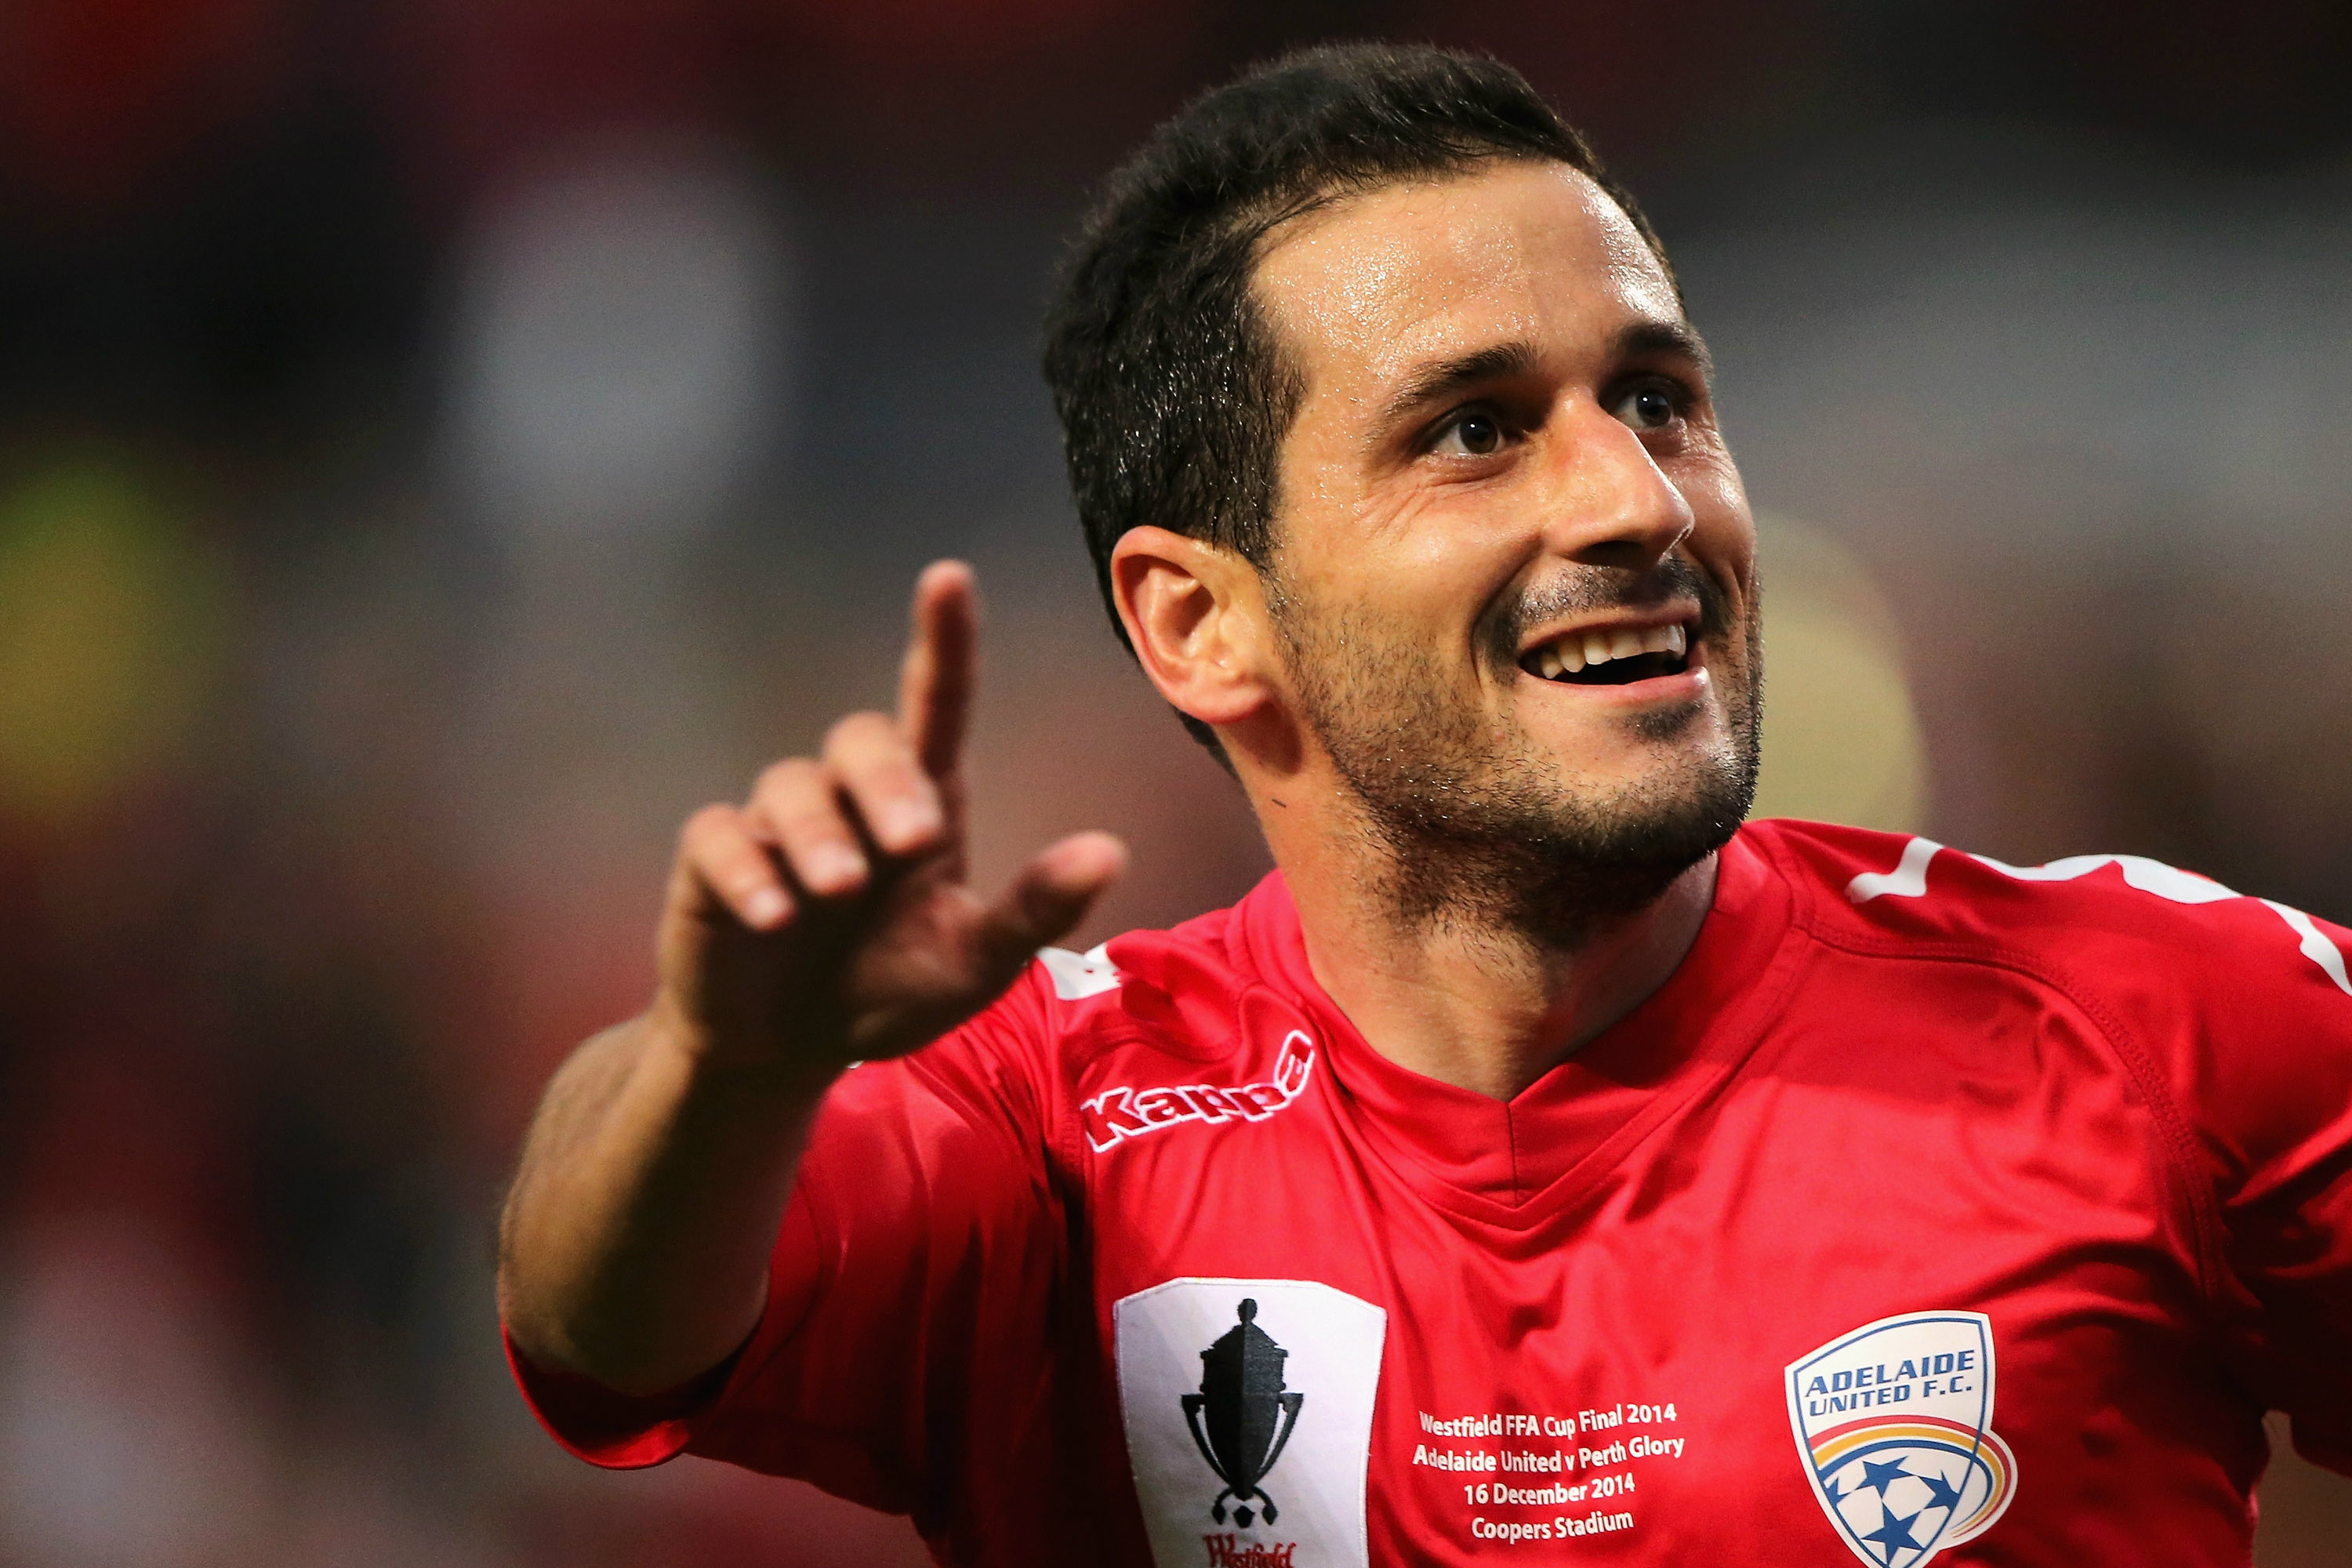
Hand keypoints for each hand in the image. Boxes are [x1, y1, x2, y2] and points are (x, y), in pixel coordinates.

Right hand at [651, 561, 1126, 1075]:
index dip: (942, 639)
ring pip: (792, 785)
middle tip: (913, 842)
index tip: (949, 577)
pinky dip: (748, 871)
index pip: (936, 703)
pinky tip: (775, 916)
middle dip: (886, 782)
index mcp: (922, 803)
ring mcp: (777, 826)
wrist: (788, 1051)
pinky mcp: (713, 865)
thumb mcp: (972, 964)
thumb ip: (1034, 910)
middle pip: (861, 739)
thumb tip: (1111, 851)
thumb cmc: (889, 990)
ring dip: (819, 834)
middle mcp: (850, 798)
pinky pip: (721, 838)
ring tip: (840, 888)